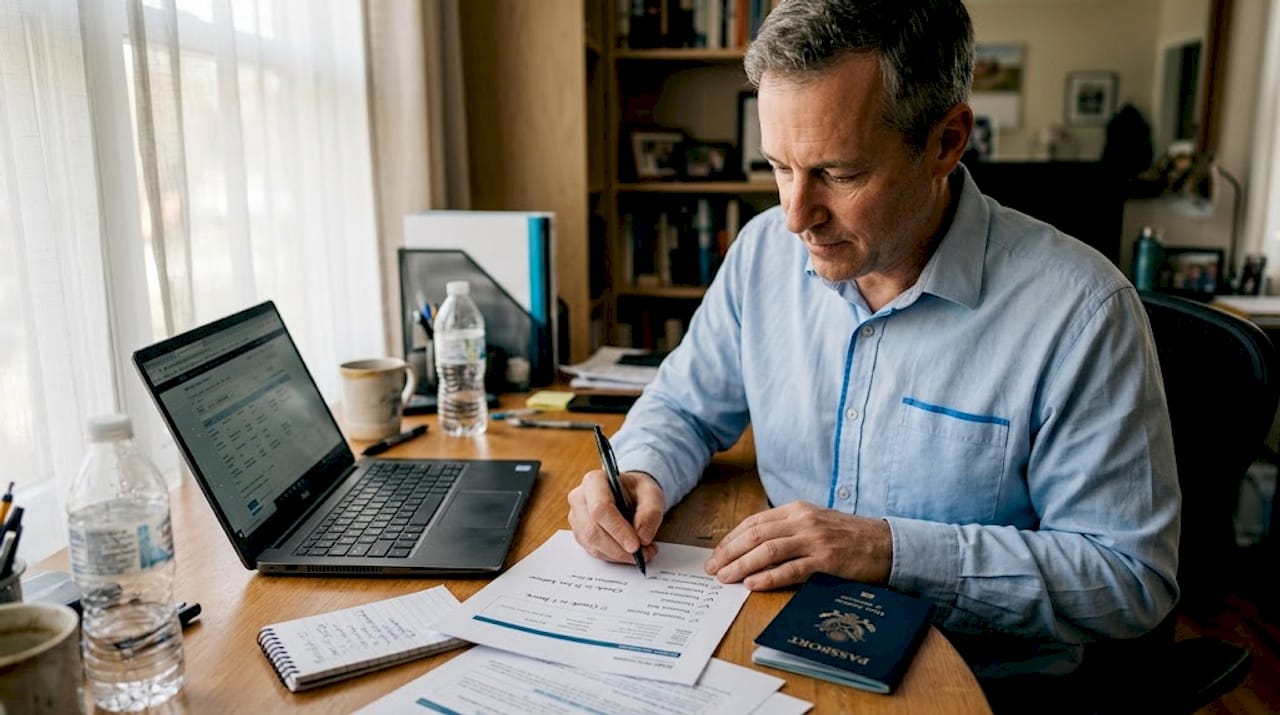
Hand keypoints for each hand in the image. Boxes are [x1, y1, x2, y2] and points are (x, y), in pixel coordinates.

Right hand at [568, 469, 664, 563]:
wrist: (629, 494)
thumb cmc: (637, 491)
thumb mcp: (652, 494)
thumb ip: (651, 513)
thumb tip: (642, 538)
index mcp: (594, 481)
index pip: (600, 508)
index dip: (618, 529)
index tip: (636, 545)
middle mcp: (579, 498)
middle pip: (593, 530)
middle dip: (619, 548)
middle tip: (643, 553)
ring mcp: (577, 518)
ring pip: (592, 544)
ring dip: (618, 554)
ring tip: (642, 553)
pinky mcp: (580, 534)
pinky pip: (594, 551)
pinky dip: (614, 556)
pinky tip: (629, 553)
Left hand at [704, 501, 892, 589]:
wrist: (886, 544)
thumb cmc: (848, 536)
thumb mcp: (814, 523)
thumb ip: (787, 530)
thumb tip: (752, 546)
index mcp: (796, 509)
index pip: (754, 522)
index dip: (731, 539)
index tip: (716, 554)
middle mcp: (803, 520)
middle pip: (756, 534)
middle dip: (729, 552)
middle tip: (712, 568)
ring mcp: (815, 539)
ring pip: (769, 550)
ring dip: (742, 564)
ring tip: (726, 577)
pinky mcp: (827, 559)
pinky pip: (791, 569)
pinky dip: (769, 577)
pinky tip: (753, 584)